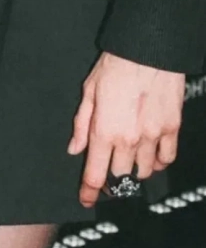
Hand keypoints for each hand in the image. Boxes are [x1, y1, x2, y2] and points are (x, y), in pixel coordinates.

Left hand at [68, 50, 184, 207]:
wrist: (147, 48)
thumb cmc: (116, 64)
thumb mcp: (89, 90)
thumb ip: (82, 124)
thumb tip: (75, 148)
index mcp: (104, 131)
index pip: (95, 174)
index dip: (89, 191)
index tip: (86, 199)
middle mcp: (129, 139)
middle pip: (120, 176)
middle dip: (112, 175)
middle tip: (109, 165)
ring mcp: (153, 137)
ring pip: (144, 171)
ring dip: (134, 169)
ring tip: (129, 157)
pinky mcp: (172, 129)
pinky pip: (167, 158)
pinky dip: (158, 161)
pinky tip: (152, 153)